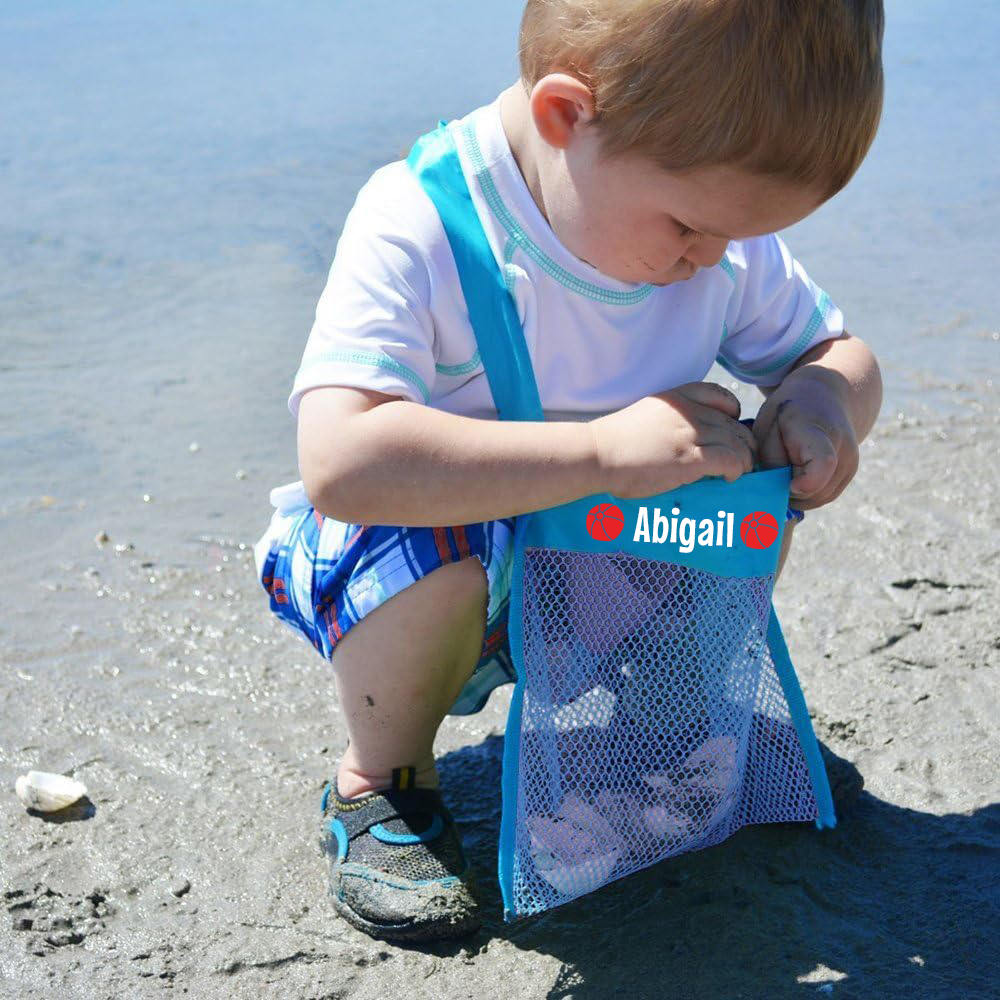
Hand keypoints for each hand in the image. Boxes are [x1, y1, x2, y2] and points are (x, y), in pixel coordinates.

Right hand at [590, 382, 757, 498]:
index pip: (722, 396)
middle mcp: (689, 411)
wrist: (597, 455)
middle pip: (735, 424)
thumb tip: (686, 439)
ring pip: (738, 444)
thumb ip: (670, 420)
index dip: (733, 415)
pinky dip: (737, 470)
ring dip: (744, 461)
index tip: (728, 432)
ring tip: (737, 473)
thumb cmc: (614, 442)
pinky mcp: (692, 459)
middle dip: (742, 444)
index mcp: (677, 398)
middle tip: (739, 461)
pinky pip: (731, 461)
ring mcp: (692, 434)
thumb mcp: (646, 415)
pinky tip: (729, 479)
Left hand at [752, 378, 858, 509]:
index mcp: (819, 432)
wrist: (823, 396)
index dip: (806, 483)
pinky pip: (825, 496)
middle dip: (790, 491)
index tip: (790, 484)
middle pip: (817, 491)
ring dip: (798, 494)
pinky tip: (796, 475)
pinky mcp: (850, 473)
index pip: (823, 464)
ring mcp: (851, 463)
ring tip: (785, 470)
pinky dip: (807, 493)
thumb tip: (776, 493)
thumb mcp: (767, 428)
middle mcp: (843, 449)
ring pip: (820, 498)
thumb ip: (770, 461)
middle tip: (775, 472)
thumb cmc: (786, 413)